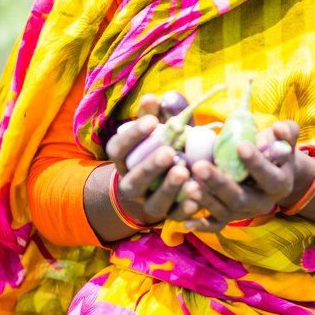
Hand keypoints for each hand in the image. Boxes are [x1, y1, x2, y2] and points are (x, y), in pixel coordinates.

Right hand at [105, 91, 200, 226]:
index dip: (133, 136)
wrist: (160, 184)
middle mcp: (130, 184)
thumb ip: (155, 115)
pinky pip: (174, 216)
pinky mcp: (167, 216)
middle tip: (168, 152)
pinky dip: (185, 208)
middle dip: (150, 166)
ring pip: (153, 202)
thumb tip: (154, 97)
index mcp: (123, 160)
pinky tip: (196, 196)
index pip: (118, 148)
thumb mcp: (157, 130)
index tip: (152, 121)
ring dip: (168, 188)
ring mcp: (147, 203)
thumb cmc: (161, 146)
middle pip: (134, 179)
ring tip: (184, 172)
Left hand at [181, 119, 305, 232]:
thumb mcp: (285, 140)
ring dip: (206, 199)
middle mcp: (264, 203)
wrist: (274, 173)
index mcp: (280, 184)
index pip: (269, 176)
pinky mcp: (231, 217)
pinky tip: (186, 221)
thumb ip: (287, 132)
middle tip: (199, 166)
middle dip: (219, 183)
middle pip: (241, 197)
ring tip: (189, 186)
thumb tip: (279, 128)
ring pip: (226, 211)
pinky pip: (216, 224)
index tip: (241, 146)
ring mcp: (246, 212)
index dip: (256, 163)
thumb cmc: (276, 150)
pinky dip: (202, 224)